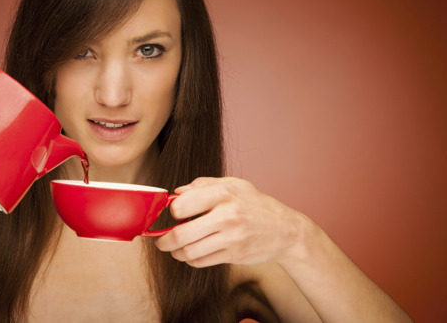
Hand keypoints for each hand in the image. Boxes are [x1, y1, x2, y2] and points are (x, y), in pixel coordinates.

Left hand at [155, 177, 307, 267]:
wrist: (286, 230)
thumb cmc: (256, 205)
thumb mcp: (234, 185)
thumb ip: (203, 185)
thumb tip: (176, 192)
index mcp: (224, 193)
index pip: (182, 205)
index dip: (172, 211)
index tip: (172, 214)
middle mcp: (227, 216)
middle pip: (181, 234)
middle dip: (164, 240)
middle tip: (160, 240)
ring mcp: (231, 238)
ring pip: (189, 252)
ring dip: (176, 252)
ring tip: (174, 248)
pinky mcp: (234, 255)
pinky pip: (201, 262)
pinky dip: (191, 260)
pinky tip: (192, 254)